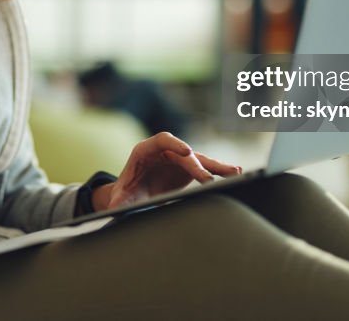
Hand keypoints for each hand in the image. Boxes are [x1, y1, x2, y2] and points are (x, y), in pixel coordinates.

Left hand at [95, 133, 241, 210]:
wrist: (133, 193)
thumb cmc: (126, 191)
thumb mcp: (121, 196)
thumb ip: (118, 200)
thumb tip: (113, 207)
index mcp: (146, 150)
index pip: (162, 140)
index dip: (175, 144)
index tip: (187, 151)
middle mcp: (164, 151)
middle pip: (184, 153)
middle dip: (197, 164)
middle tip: (208, 178)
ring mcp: (178, 158)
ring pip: (199, 159)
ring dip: (216, 166)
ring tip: (235, 172)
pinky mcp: (188, 167)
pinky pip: (205, 168)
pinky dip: (219, 171)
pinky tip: (235, 174)